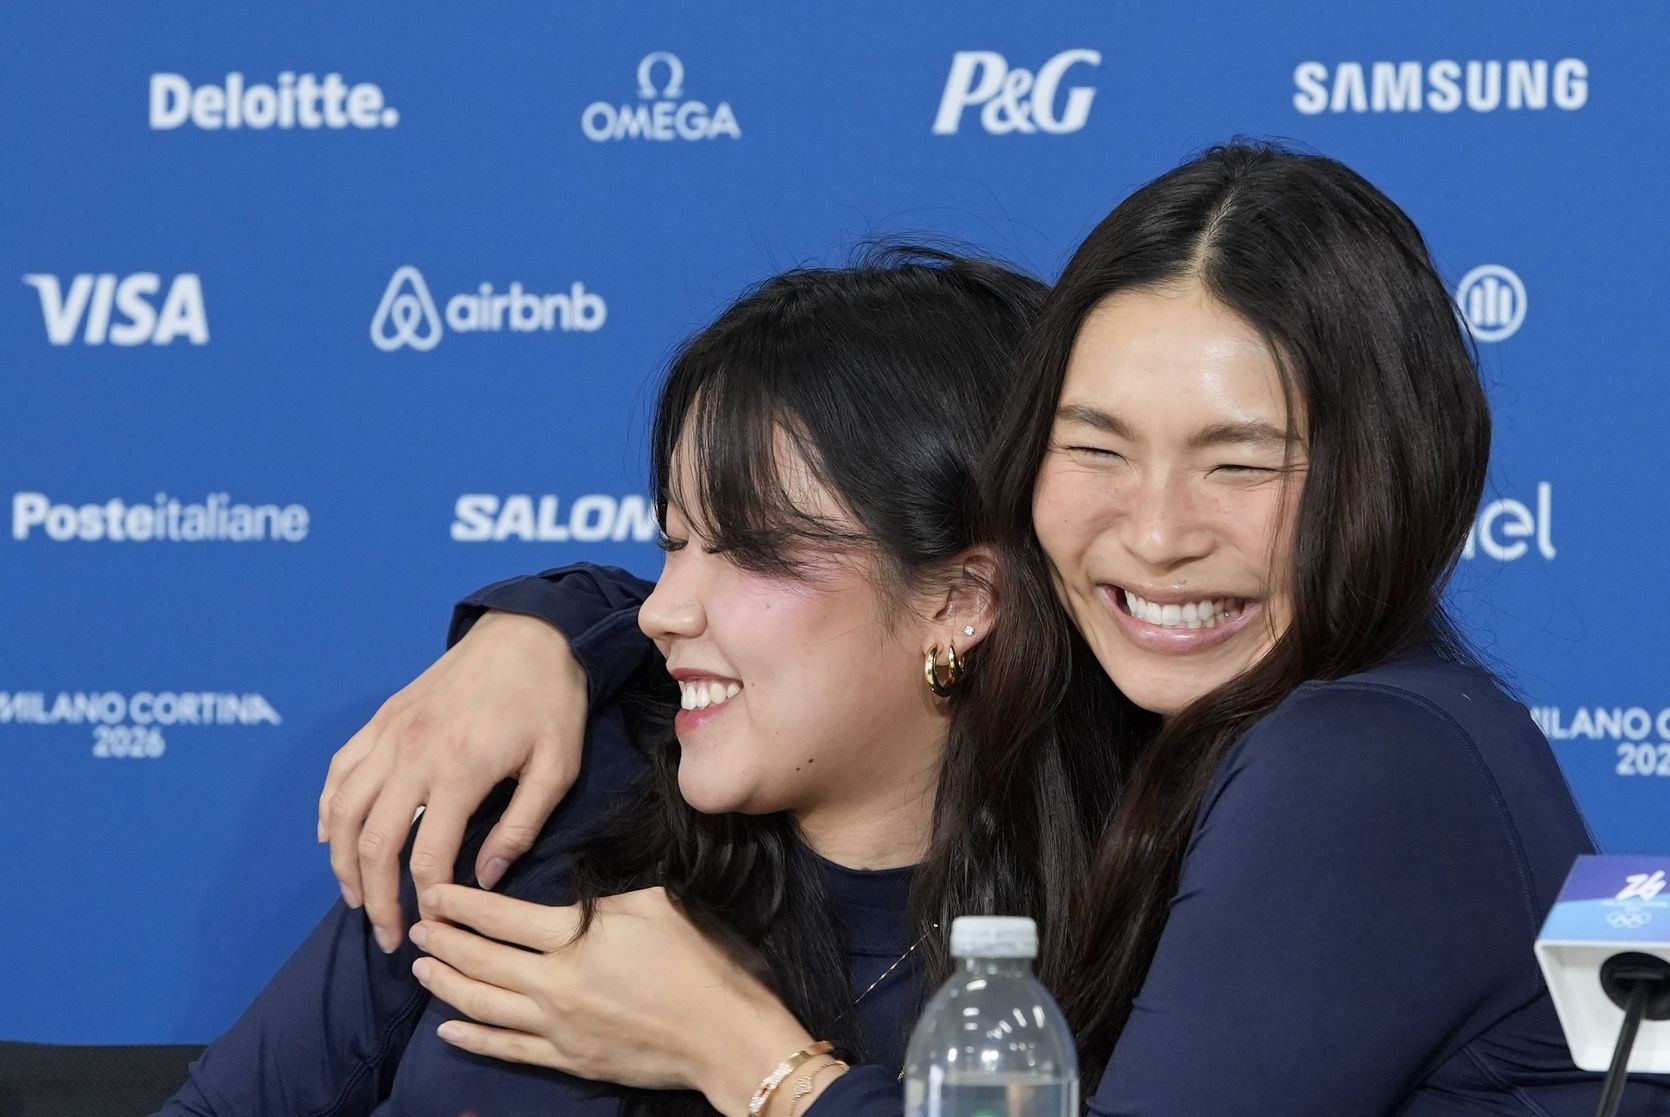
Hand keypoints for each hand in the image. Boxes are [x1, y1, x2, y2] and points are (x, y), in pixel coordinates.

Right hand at [318, 610, 589, 952]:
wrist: (529, 633)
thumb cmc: (551, 702)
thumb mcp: (557, 768)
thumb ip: (520, 828)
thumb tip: (484, 879)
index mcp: (459, 770)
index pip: (426, 857)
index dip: (424, 902)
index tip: (430, 928)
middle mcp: (412, 754)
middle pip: (372, 842)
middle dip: (375, 897)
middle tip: (387, 935)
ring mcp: (390, 734)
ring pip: (342, 810)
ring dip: (341, 861)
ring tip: (356, 897)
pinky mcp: (382, 719)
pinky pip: (339, 771)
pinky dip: (328, 809)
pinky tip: (331, 839)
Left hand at [410, 884, 823, 1116]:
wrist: (724, 1034)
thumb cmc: (699, 961)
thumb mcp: (656, 905)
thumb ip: (603, 901)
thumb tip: (570, 902)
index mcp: (577, 936)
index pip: (501, 917)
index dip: (461, 904)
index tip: (434, 892)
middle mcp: (555, 982)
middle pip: (481, 959)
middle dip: (442, 940)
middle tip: (417, 926)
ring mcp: (557, 1026)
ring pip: (483, 1003)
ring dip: (445, 983)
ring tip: (420, 968)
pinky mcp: (566, 1058)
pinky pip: (506, 1048)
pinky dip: (472, 1037)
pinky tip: (448, 1027)